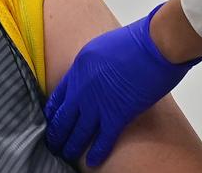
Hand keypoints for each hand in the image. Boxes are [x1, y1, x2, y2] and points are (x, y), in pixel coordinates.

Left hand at [44, 6, 201, 167]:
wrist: (152, 45)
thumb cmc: (133, 41)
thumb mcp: (100, 48)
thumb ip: (92, 65)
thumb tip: (94, 78)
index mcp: (78, 68)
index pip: (58, 95)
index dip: (53, 110)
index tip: (49, 120)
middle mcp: (82, 87)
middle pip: (63, 115)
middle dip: (56, 132)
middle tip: (52, 143)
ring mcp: (98, 102)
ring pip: (78, 130)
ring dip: (71, 144)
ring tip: (64, 153)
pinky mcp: (118, 114)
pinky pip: (103, 138)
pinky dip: (96, 152)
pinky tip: (90, 161)